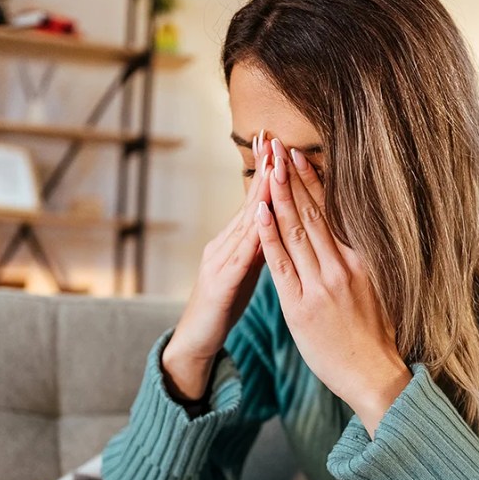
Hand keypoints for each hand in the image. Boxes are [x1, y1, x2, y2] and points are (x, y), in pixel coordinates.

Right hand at [163, 133, 271, 399]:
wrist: (194, 341)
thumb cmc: (223, 307)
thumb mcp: (247, 272)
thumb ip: (262, 247)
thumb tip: (283, 224)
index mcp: (236, 242)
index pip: (257, 201)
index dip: (269, 172)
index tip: (280, 143)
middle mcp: (224, 244)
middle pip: (250, 202)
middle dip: (263, 170)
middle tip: (273, 137)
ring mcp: (219, 261)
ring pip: (246, 223)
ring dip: (260, 193)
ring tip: (273, 165)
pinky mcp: (221, 283)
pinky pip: (240, 256)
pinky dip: (253, 236)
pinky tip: (263, 219)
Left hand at [257, 139, 410, 435]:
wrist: (375, 375)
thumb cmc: (377, 336)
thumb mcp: (378, 289)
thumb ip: (361, 261)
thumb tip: (350, 235)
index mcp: (360, 261)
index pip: (332, 214)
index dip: (313, 183)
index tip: (300, 156)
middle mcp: (341, 267)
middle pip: (312, 214)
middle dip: (292, 179)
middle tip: (277, 149)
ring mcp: (320, 285)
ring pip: (295, 232)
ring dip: (279, 197)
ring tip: (266, 169)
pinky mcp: (300, 307)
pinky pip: (281, 265)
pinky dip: (269, 237)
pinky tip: (259, 213)